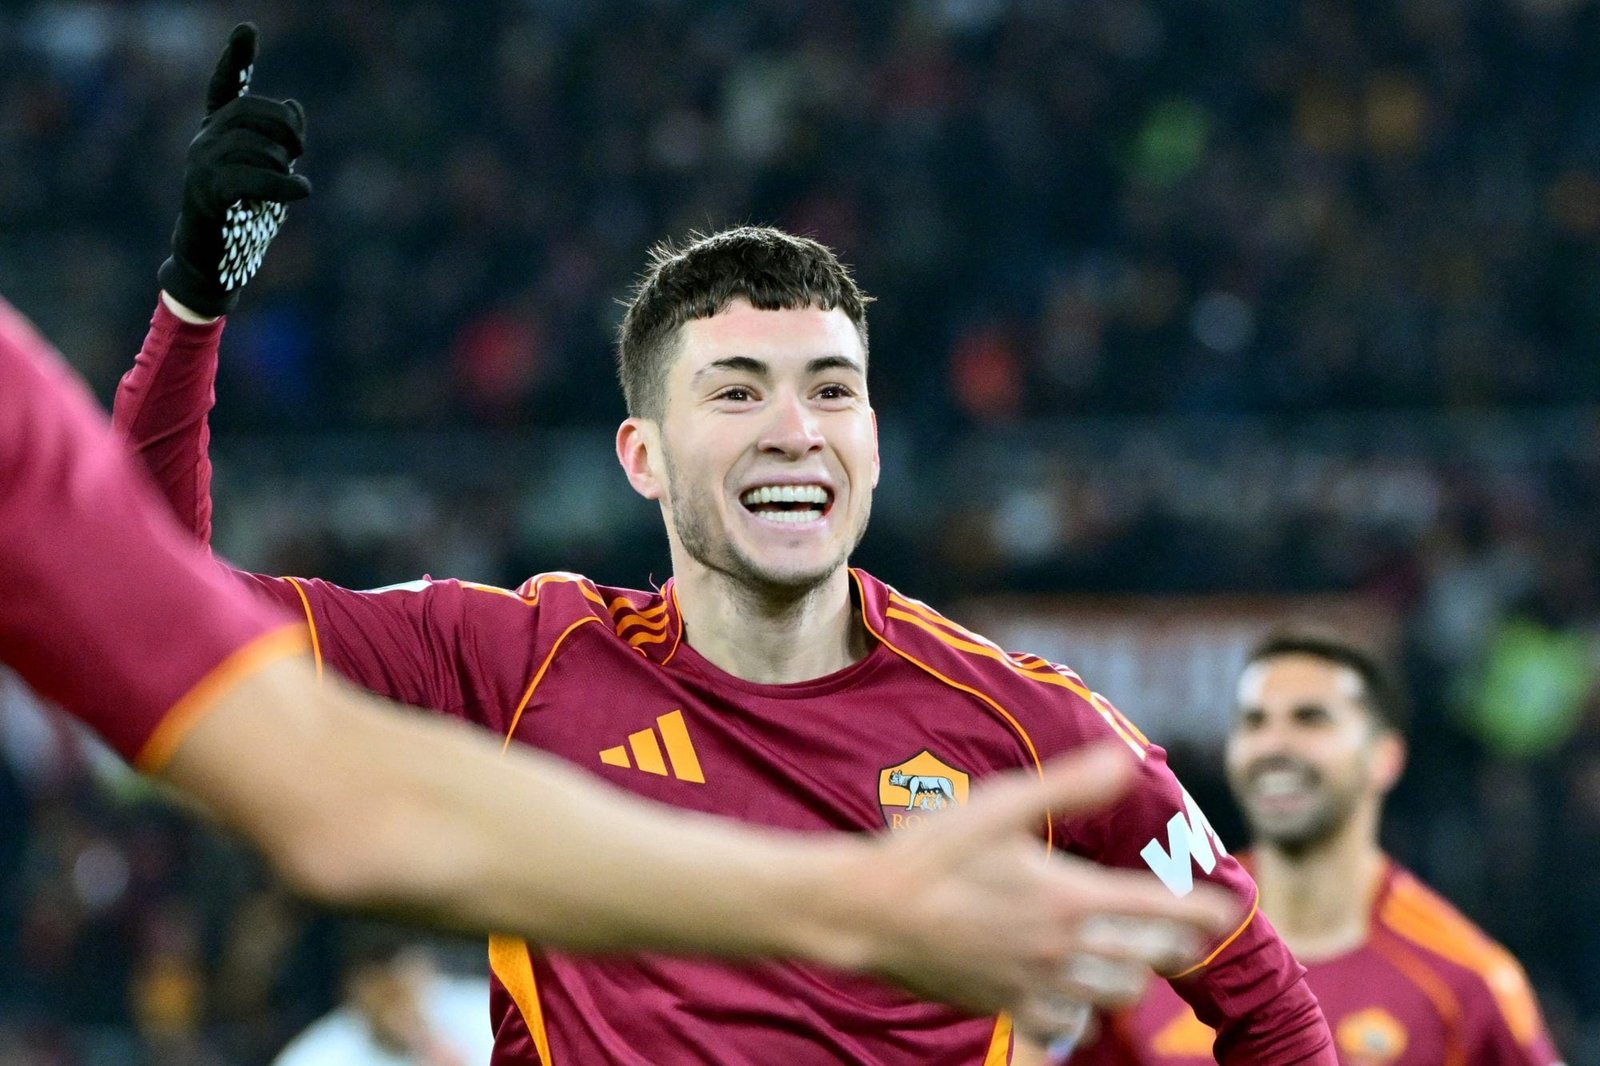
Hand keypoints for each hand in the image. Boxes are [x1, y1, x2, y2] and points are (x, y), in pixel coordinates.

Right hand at [157, 23, 310, 317]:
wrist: (215, 263)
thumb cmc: (243, 219)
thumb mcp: (270, 175)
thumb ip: (282, 143)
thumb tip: (293, 105)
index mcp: (219, 133)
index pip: (225, 88)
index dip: (236, 59)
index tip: (249, 30)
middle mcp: (204, 142)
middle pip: (247, 112)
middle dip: (283, 127)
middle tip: (300, 151)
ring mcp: (201, 166)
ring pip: (251, 145)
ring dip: (281, 164)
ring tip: (290, 186)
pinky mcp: (207, 193)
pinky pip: (248, 177)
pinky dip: (282, 183)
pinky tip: (302, 191)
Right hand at [856, 744, 1236, 1035]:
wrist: (869, 913)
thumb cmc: (931, 853)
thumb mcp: (999, 805)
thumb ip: (1068, 786)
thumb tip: (1124, 758)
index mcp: (1068, 896)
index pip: (1161, 909)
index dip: (1203, 909)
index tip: (1225, 908)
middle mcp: (1061, 948)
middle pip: (1147, 958)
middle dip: (1170, 943)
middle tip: (1173, 928)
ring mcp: (1034, 984)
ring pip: (1113, 996)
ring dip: (1128, 976)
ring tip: (1123, 957)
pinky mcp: (1005, 1008)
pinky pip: (1066, 1026)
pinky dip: (1080, 1012)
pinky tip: (1068, 991)